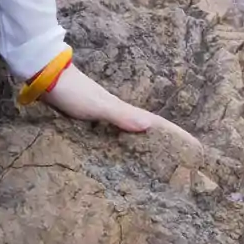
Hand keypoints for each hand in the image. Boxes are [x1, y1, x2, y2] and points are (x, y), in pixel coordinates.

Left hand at [38, 65, 199, 151]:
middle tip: (183, 164)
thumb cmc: (73, 92)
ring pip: (130, 134)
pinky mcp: (88, 120)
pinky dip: (122, 146)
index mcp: (123, 110)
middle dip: (166, 144)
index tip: (198, 149)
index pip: (156, 124)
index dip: (177, 135)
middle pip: (147, 130)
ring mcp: (103, 116)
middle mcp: (117, 113)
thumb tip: (150, 126)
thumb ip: (121, 115)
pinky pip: (113, 137)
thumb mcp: (99, 106)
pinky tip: (120, 156)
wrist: (45, 77)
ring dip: (145, 145)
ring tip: (158, 165)